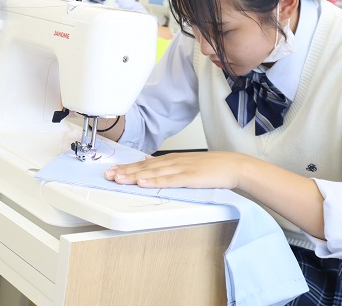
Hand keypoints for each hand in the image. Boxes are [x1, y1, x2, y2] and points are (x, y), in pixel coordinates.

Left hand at [104, 151, 243, 188]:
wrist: (233, 166)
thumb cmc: (213, 167)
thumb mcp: (187, 163)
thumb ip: (168, 165)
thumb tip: (149, 162)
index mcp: (172, 159)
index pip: (145, 163)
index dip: (128, 167)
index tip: (113, 169)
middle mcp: (173, 162)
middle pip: (144, 167)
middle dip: (125, 170)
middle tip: (108, 174)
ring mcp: (180, 169)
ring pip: (152, 172)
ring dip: (134, 175)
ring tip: (118, 178)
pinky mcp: (189, 177)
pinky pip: (168, 180)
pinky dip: (154, 181)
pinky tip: (142, 182)